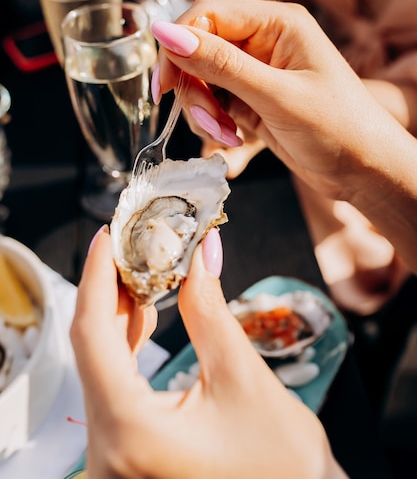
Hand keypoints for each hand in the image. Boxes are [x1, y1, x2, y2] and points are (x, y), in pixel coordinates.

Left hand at [71, 226, 344, 478]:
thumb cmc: (282, 462)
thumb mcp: (242, 375)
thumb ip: (209, 307)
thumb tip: (200, 249)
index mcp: (132, 433)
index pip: (92, 335)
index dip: (96, 277)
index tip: (105, 236)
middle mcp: (108, 455)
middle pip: (90, 350)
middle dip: (110, 291)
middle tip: (130, 244)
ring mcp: (112, 461)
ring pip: (98, 368)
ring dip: (117, 317)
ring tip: (142, 272)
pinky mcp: (125, 457)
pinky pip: (110, 388)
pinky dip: (124, 348)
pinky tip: (142, 315)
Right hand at [150, 0, 416, 270]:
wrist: (363, 170)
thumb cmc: (338, 128)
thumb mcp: (276, 95)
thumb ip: (220, 64)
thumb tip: (166, 32)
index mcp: (276, 22)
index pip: (207, 13)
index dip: (178, 44)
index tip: (165, 84)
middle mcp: (263, 40)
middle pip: (198, 48)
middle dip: (194, 87)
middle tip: (208, 122)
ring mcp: (255, 70)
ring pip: (201, 78)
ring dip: (203, 110)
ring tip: (227, 136)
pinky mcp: (250, 98)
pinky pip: (212, 101)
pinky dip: (213, 122)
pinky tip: (234, 138)